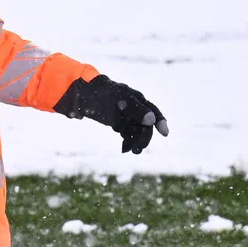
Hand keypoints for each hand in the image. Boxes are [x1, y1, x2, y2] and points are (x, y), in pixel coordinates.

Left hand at [55, 75, 169, 153]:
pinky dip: (127, 141)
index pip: (153, 111)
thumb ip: (136, 109)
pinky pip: (127, 133)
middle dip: (144, 137)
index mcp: (136, 99)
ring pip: (136, 131)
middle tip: (138, 149)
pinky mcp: (118, 122)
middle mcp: (134, 108)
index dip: (160, 122)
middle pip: (145, 125)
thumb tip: (151, 120)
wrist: (82, 95)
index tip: (165, 134)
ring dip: (136, 141)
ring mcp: (126, 115)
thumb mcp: (119, 100)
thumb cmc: (102, 94)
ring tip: (131, 151)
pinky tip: (124, 149)